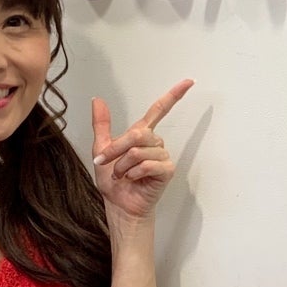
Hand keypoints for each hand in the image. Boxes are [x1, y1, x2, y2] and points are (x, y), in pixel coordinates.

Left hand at [91, 79, 193, 222]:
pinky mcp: (167, 170)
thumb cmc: (114, 181)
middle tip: (104, 161)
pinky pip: (148, 164)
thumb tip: (98, 100)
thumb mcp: (101, 149)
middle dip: (117, 149)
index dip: (174, 95)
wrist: (118, 204)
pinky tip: (133, 179)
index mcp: (142, 135)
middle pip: (138, 133)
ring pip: (139, 151)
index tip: (189, 82)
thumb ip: (102, 124)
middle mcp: (155, 143)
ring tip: (122, 175)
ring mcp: (163, 156)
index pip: (159, 110)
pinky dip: (134, 173)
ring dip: (123, 165)